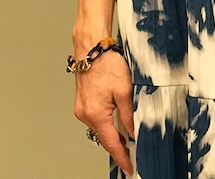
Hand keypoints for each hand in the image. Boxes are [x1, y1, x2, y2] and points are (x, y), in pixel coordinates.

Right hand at [73, 51, 134, 174]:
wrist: (91, 47)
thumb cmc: (106, 63)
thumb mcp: (125, 91)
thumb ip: (129, 116)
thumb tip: (133, 133)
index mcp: (96, 113)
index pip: (111, 143)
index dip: (122, 157)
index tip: (128, 167)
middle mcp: (85, 113)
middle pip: (103, 138)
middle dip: (117, 148)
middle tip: (131, 157)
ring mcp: (81, 108)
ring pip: (99, 129)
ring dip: (111, 136)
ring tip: (127, 141)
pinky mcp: (82, 102)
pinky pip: (95, 120)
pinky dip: (105, 125)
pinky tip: (115, 126)